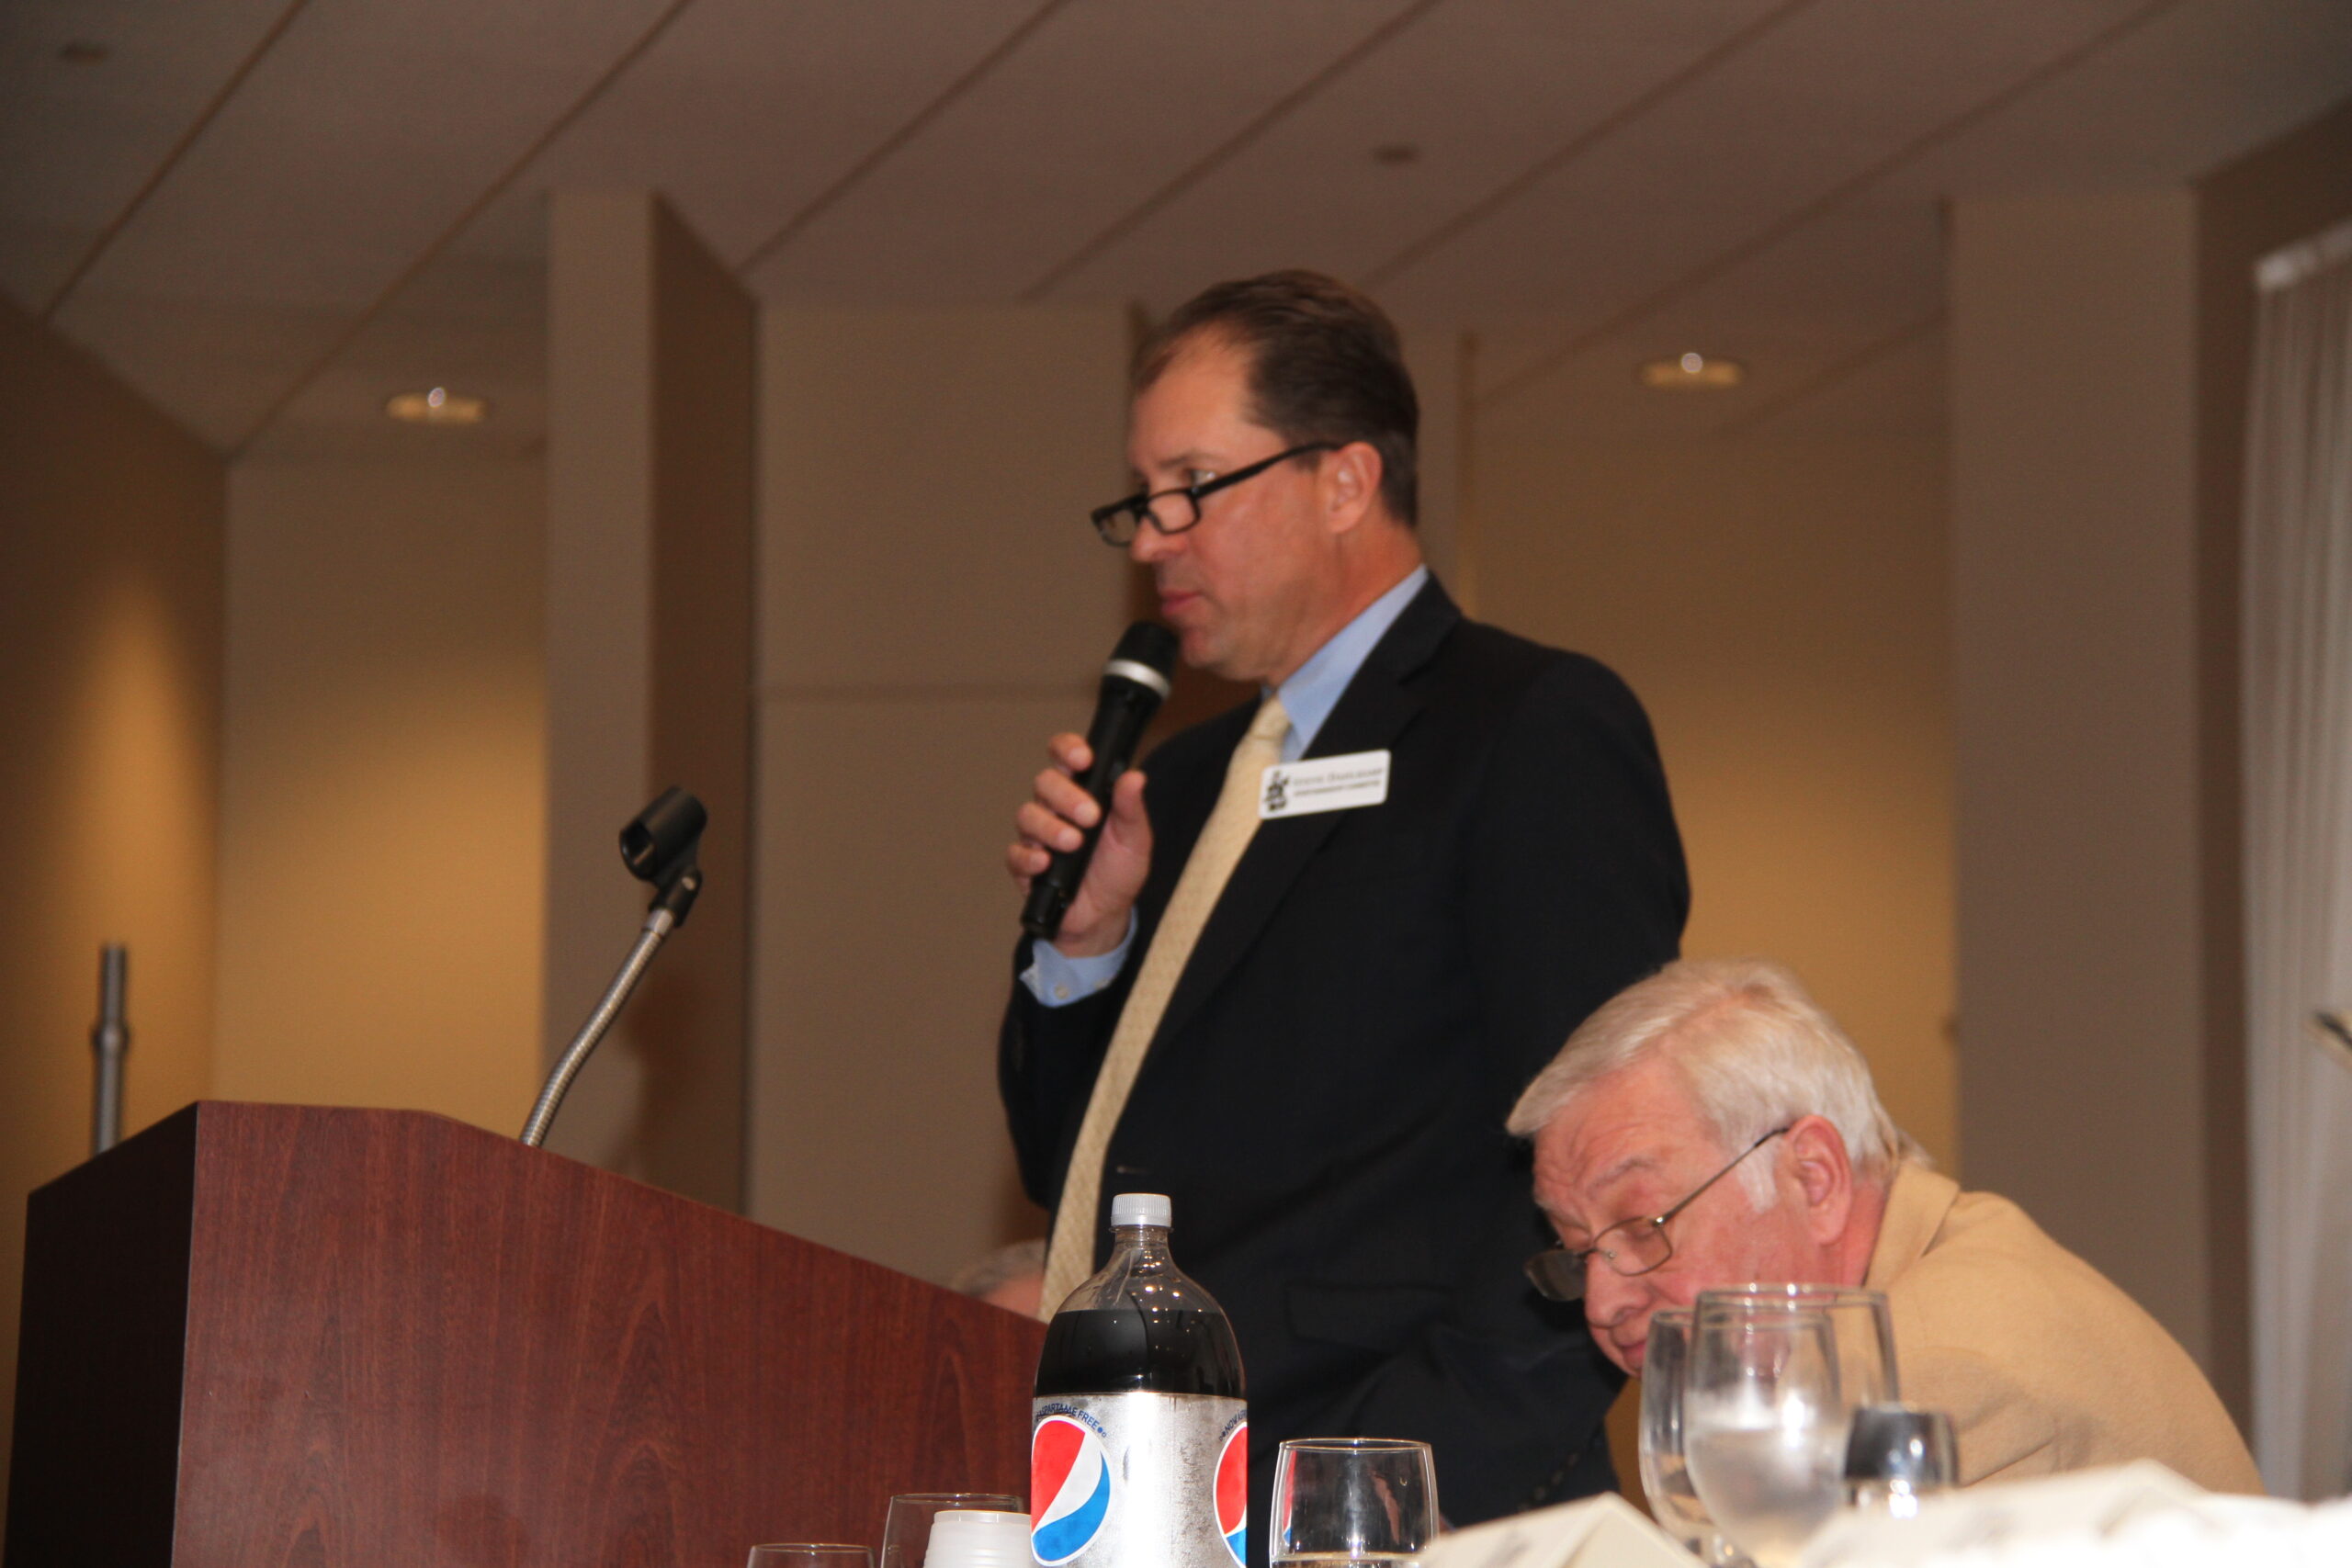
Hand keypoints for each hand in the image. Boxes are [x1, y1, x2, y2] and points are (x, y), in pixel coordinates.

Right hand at [1007, 732, 1151, 955]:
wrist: (1105, 915)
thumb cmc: (1118, 871)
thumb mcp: (1134, 840)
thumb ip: (1131, 808)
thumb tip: (1135, 777)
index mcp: (1081, 792)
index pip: (1065, 757)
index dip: (1068, 749)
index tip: (1084, 759)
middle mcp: (1055, 808)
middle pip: (1044, 782)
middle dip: (1067, 796)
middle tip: (1091, 817)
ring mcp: (1037, 835)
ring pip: (1027, 815)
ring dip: (1051, 827)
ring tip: (1073, 843)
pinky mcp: (1024, 864)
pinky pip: (1016, 853)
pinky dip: (1030, 857)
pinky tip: (1046, 863)